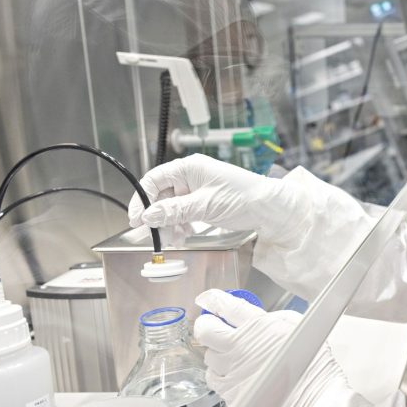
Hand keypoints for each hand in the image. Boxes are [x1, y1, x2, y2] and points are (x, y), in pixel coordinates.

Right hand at [128, 154, 303, 245]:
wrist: (269, 208)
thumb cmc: (242, 197)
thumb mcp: (204, 206)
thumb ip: (174, 211)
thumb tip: (148, 216)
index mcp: (190, 168)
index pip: (155, 179)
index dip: (142, 198)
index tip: (137, 218)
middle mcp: (192, 176)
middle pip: (162, 195)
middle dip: (157, 216)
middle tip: (155, 235)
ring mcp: (198, 189)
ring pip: (172, 207)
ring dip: (169, 223)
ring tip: (173, 239)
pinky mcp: (205, 202)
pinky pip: (184, 213)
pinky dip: (181, 225)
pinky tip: (184, 235)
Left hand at [195, 289, 354, 406]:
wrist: (314, 401)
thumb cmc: (314, 366)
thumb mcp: (301, 328)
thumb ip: (276, 319)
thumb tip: (261, 318)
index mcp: (259, 326)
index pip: (227, 307)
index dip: (214, 301)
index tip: (209, 300)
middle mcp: (240, 346)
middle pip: (206, 330)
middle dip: (206, 325)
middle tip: (211, 326)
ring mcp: (232, 370)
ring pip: (208, 356)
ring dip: (216, 353)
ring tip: (230, 355)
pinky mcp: (229, 392)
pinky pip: (214, 379)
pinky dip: (219, 374)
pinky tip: (232, 374)